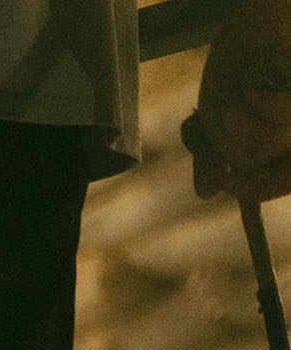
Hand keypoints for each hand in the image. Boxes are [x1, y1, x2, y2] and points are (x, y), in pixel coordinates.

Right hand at [194, 0, 290, 199]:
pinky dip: (256, 103)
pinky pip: (277, 126)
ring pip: (267, 151)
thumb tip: (206, 194)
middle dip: (249, 179)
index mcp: (288, 131)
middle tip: (226, 176)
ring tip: (240, 94)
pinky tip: (263, 75)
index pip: (285, 179)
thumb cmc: (246, 52)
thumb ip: (214, 151)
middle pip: (284, 178)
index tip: (223, 184)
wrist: (260, 12)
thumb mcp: (218, 109)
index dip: (255, 190)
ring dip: (236, 127)